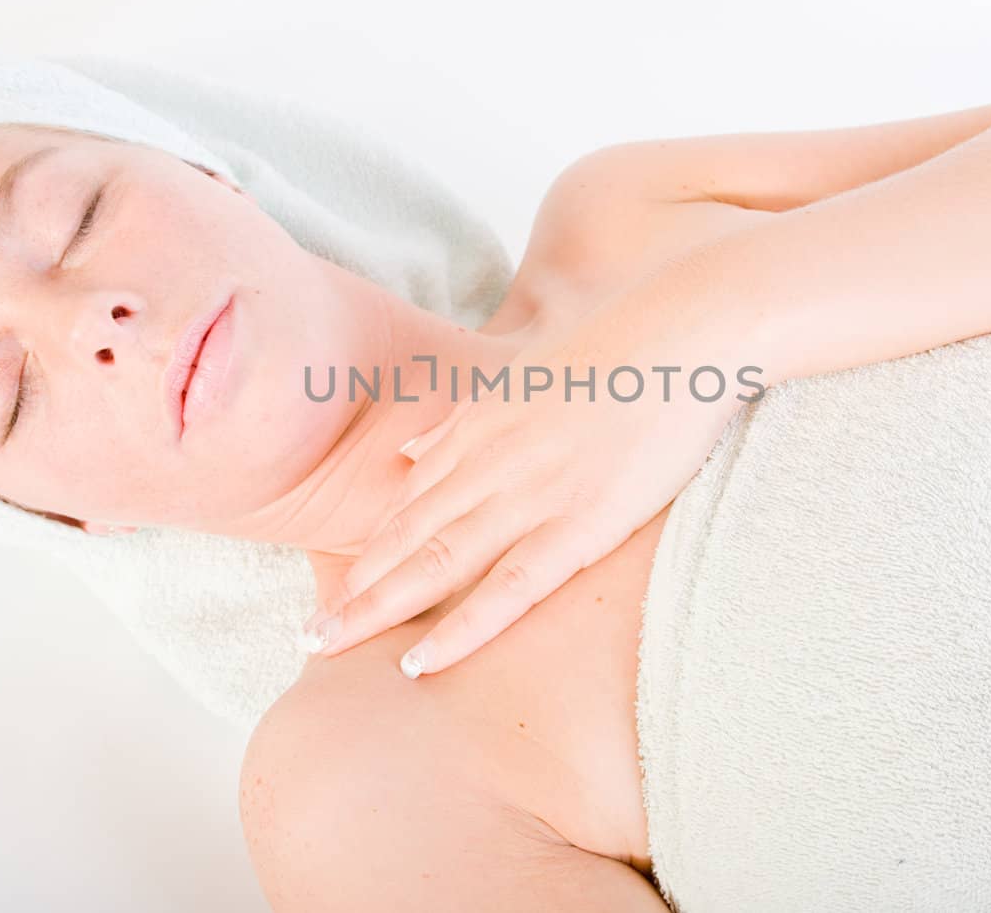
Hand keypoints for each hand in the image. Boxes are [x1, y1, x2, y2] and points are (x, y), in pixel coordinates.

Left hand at [299, 271, 762, 676]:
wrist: (688, 330)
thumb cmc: (622, 353)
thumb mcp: (525, 378)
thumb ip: (466, 422)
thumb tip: (411, 453)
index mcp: (480, 425)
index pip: (408, 501)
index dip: (367, 550)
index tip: (329, 590)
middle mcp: (491, 460)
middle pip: (405, 534)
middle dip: (350, 588)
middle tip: (303, 635)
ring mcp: (532, 493)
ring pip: (437, 562)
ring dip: (377, 608)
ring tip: (326, 648)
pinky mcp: (580, 522)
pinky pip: (509, 588)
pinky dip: (461, 628)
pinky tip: (419, 662)